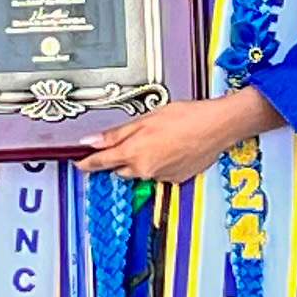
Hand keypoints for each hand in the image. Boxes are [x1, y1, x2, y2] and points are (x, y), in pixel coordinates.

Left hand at [80, 88, 279, 190]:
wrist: (217, 127)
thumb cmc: (185, 117)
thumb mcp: (145, 119)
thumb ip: (116, 134)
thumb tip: (89, 141)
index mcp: (133, 153)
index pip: (101, 162)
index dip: (87, 163)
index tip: (79, 164)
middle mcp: (145, 170)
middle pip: (121, 169)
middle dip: (120, 158)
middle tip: (131, 141)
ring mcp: (161, 177)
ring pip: (141, 172)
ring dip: (142, 160)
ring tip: (158, 140)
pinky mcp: (176, 179)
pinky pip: (159, 174)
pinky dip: (160, 163)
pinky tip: (172, 148)